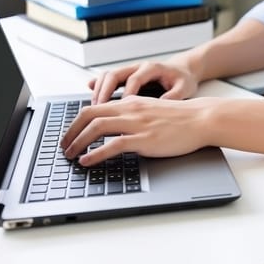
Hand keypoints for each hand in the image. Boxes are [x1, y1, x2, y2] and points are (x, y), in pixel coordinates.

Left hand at [60, 96, 217, 165]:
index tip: (69, 134)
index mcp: (129, 103)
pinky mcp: (144, 139)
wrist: (200, 119)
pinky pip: (113, 145)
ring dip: (78, 142)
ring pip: (96, 127)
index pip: (93, 107)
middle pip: (88, 115)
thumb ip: (132, 114)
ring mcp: (136, 124)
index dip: (76, 121)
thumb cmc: (179, 118)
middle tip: (63, 145)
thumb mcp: (150, 109)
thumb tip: (115, 125)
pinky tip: (87, 161)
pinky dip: (96, 153)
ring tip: (70, 154)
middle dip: (71, 131)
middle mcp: (129, 110)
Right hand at [88, 60, 198, 103]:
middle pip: (114, 74)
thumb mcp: (184, 88)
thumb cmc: (183, 80)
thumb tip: (161, 108)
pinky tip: (91, 101)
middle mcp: (137, 67)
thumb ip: (173, 97)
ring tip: (94, 109)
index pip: (134, 79)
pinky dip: (97, 89)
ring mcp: (129, 70)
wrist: (183, 70)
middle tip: (99, 110)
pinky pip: (107, 80)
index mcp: (152, 68)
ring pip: (107, 76)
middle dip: (105, 92)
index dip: (126, 95)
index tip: (122, 110)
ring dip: (99, 91)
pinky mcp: (125, 77)